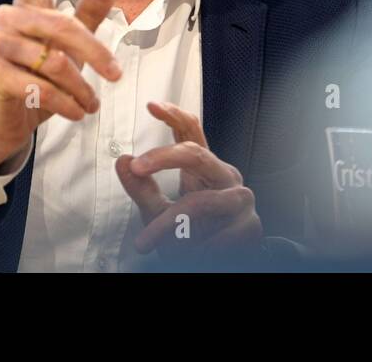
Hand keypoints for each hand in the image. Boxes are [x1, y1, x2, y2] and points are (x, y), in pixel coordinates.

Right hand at [0, 0, 121, 174]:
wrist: (13, 120)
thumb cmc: (44, 77)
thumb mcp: (73, 46)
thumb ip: (90, 13)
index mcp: (28, 8)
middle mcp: (8, 20)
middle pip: (62, 25)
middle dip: (95, 52)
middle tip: (116, 74)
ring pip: (55, 62)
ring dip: (80, 87)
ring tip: (92, 104)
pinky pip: (40, 86)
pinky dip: (65, 103)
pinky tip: (76, 112)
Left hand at [116, 101, 263, 266]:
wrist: (223, 267)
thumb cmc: (193, 234)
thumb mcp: (159, 211)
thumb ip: (142, 189)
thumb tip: (121, 161)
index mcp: (205, 169)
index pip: (192, 132)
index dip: (174, 115)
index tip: (152, 105)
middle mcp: (225, 176)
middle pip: (196, 154)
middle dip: (164, 156)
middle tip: (136, 167)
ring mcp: (240, 200)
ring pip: (199, 202)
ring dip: (168, 225)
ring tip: (146, 243)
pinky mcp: (249, 226)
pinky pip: (213, 235)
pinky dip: (193, 250)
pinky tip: (188, 256)